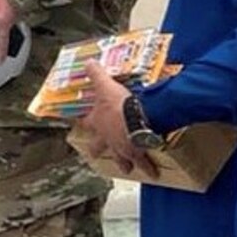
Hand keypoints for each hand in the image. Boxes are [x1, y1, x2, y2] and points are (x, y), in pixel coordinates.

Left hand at [75, 61, 158, 180]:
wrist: (136, 119)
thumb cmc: (118, 104)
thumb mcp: (105, 85)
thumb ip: (97, 74)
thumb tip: (89, 62)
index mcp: (98, 123)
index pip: (87, 122)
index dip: (83, 122)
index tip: (81, 123)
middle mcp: (107, 138)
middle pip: (99, 147)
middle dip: (98, 150)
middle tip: (96, 155)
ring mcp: (121, 148)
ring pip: (121, 159)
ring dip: (124, 163)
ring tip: (127, 169)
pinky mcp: (137, 153)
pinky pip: (144, 163)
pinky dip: (150, 168)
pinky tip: (154, 174)